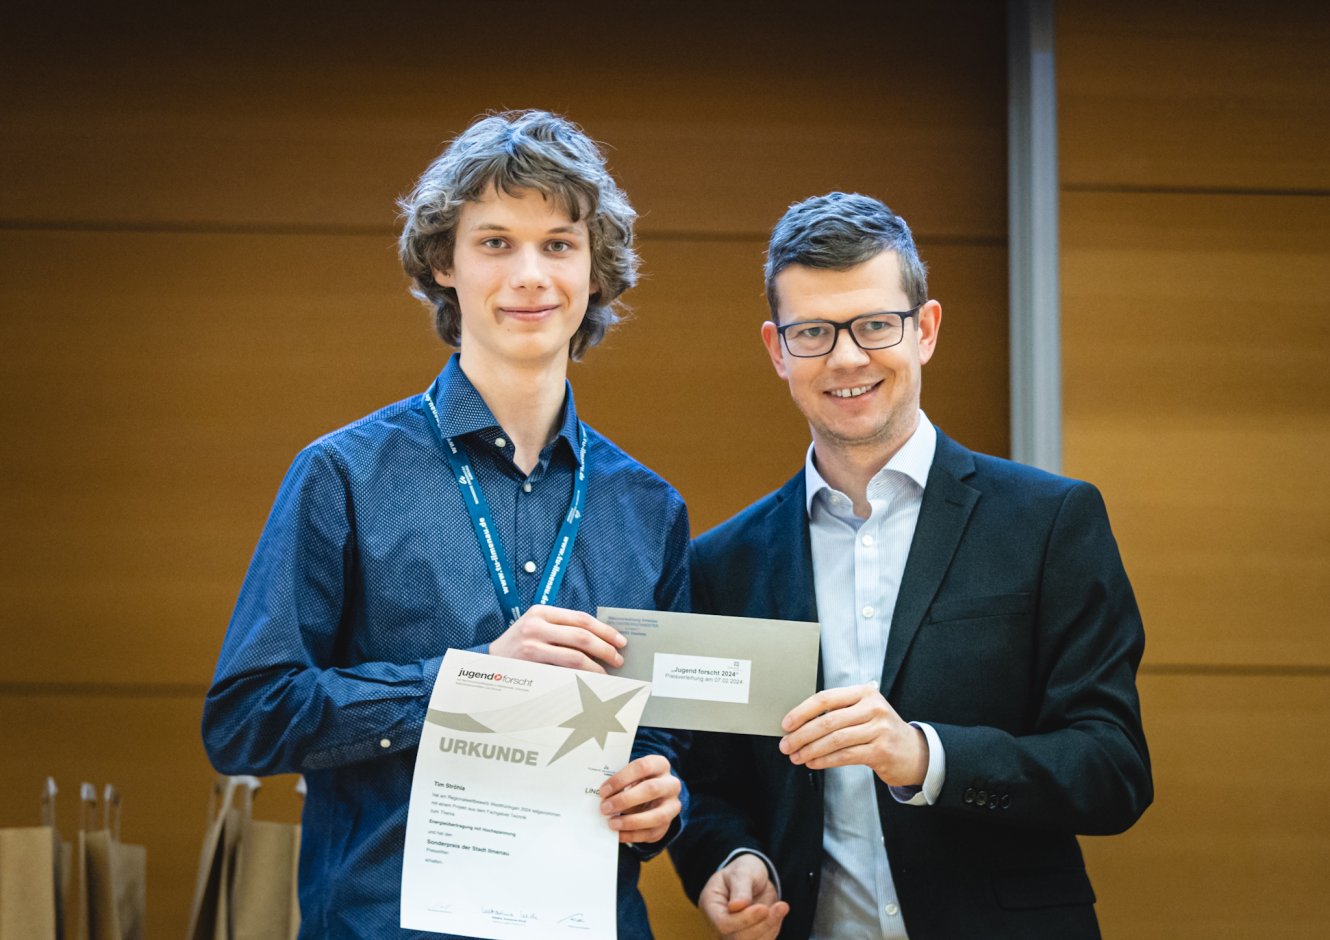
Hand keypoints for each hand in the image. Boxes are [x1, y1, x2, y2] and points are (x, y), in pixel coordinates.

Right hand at [488, 605, 624, 672]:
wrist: (487, 661)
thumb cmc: (518, 645)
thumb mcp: (537, 628)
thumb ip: (562, 629)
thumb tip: (600, 640)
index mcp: (542, 611)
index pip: (582, 619)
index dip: (604, 630)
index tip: (620, 640)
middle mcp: (537, 624)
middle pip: (582, 636)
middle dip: (605, 648)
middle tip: (618, 659)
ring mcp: (532, 644)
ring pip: (575, 655)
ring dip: (596, 666)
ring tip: (606, 673)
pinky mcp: (530, 663)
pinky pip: (562, 670)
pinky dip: (580, 676)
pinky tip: (588, 680)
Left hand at [598, 755, 681, 843]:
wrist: (655, 795)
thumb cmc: (637, 782)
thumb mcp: (631, 775)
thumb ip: (620, 782)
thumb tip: (602, 796)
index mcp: (660, 765)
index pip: (642, 767)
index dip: (621, 779)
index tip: (603, 790)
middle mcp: (671, 784)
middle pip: (651, 789)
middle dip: (625, 800)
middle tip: (604, 808)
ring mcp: (672, 806)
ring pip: (657, 815)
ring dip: (631, 821)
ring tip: (611, 823)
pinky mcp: (667, 825)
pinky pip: (652, 833)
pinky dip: (632, 835)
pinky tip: (618, 834)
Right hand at [698, 854, 788, 939]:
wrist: (753, 878)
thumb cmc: (744, 871)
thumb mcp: (742, 871)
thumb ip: (740, 888)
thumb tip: (736, 906)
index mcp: (710, 905)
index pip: (723, 924)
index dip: (744, 920)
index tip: (763, 908)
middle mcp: (718, 925)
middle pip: (738, 938)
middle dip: (761, 925)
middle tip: (781, 906)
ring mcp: (733, 934)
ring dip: (770, 927)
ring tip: (781, 907)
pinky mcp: (749, 937)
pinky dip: (773, 929)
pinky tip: (778, 912)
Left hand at [779, 682, 927, 786]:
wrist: (914, 752)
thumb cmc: (880, 730)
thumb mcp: (864, 712)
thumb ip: (837, 713)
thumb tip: (799, 724)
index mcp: (864, 693)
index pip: (826, 698)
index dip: (802, 711)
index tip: (786, 724)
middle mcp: (873, 708)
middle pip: (828, 720)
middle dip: (802, 734)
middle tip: (786, 744)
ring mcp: (879, 729)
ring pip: (835, 739)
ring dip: (810, 749)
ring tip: (796, 756)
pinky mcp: (881, 750)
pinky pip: (845, 755)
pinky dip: (825, 760)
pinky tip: (813, 763)